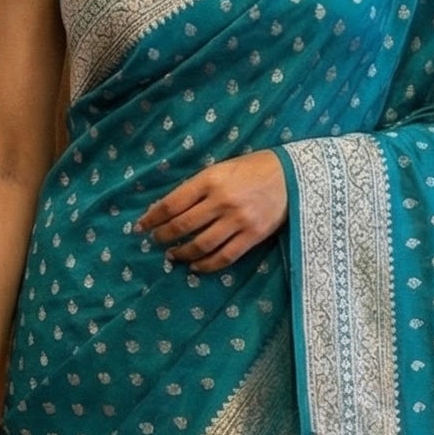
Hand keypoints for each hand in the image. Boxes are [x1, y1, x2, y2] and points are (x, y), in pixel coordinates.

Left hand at [137, 150, 288, 273]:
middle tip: (155, 241)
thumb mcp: (221, 168)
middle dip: (163, 236)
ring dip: (181, 252)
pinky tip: (195, 266)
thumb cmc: (253, 168)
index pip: (172, 204)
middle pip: (182, 226)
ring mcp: (238, 221)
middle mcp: (222, 201)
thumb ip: (198, 187)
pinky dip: (206, 265)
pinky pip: (224, 256)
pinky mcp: (252, 236)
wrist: (292, 176)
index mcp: (210, 180)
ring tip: (172, 255)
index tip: (141, 226)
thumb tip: (169, 208)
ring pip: (201, 244)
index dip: (153, 218)